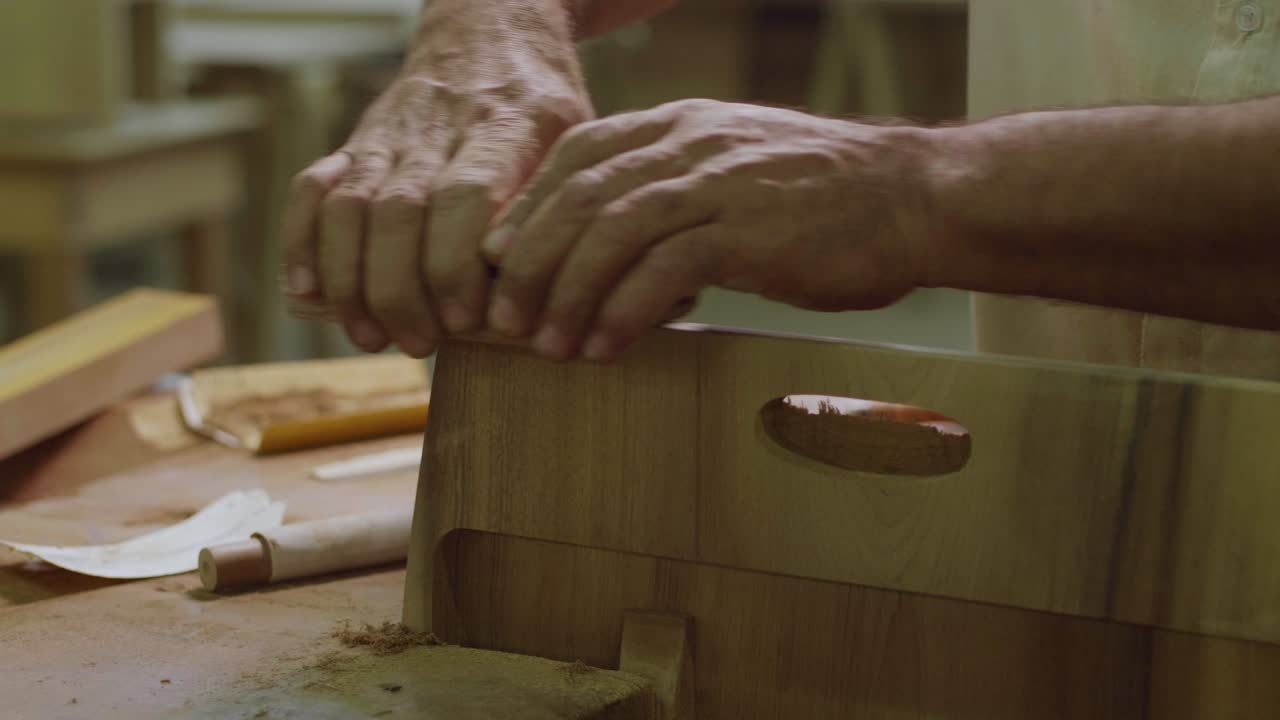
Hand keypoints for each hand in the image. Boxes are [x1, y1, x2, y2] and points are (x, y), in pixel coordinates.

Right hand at [282, 1, 592, 356]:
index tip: (464, 319)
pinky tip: (307, 292)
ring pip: (351, 206)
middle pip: (400, 212)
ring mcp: (388, 135)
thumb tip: (530, 293)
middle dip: (401, 290)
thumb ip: (551, 208)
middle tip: (419, 343)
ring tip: (372, 336)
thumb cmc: (543, 106)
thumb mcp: (574, 143)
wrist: (492, 30)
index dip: (455, 265)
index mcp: (505, 126)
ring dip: (351, 282)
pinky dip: (302, 241)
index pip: (465, 197)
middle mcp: (438, 129)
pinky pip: (312, 188)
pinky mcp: (355, 143)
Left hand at [482, 99, 935, 361]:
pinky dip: (622, 311)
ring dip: (566, 293)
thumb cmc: (829, 198)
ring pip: (609, 231)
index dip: (529, 210)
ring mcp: (718, 181)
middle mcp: (690, 142)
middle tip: (503, 317)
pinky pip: (661, 269)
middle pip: (578, 195)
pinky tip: (604, 347)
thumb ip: (680, 190)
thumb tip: (623, 247)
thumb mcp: (741, 171)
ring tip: (546, 344)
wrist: (916, 198)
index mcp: (682, 124)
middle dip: (529, 260)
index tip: (502, 261)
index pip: (578, 154)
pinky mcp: (747, 229)